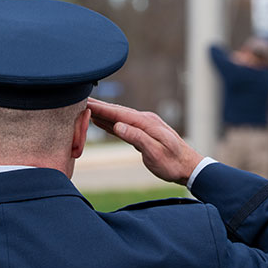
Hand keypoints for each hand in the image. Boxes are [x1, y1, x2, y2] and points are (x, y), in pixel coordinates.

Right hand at [88, 98, 202, 184]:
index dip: (100, 108)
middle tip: (78, 100)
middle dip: (98, 106)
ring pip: (119, 117)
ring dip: (102, 113)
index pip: (118, 114)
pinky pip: (124, 125)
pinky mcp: (144, 132)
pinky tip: (102, 121)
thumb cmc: (173, 163)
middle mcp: (145, 120)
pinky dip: (111, 122)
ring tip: (85, 108)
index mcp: (146, 123)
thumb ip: (137, 138)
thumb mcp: (154, 153)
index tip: (84, 102)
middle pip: (117, 112)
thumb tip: (118, 125)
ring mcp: (145, 125)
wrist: (189, 167)